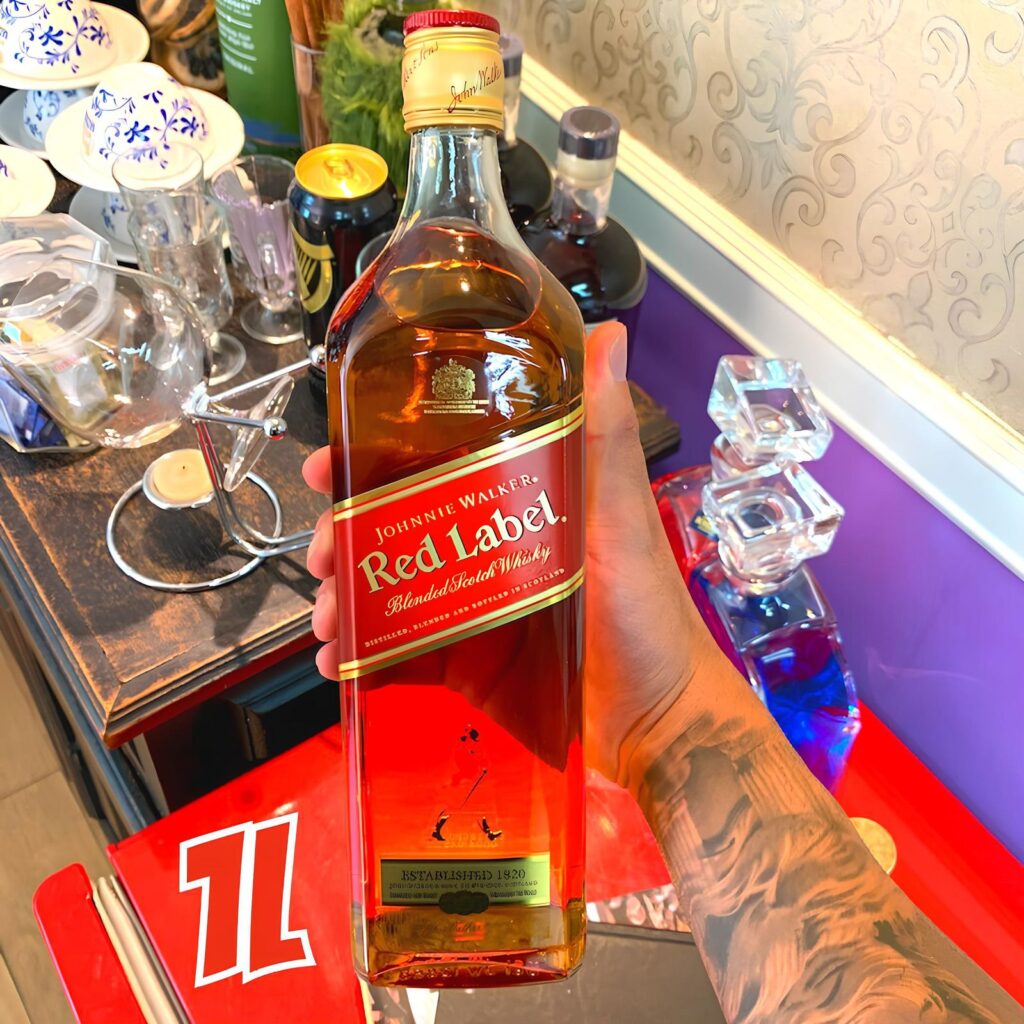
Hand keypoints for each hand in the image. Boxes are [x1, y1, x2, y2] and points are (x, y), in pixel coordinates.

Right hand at [302, 321, 720, 784]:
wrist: (657, 722)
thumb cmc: (648, 614)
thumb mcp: (622, 518)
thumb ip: (606, 434)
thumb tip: (608, 333)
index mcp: (515, 498)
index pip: (431, 462)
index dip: (371, 458)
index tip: (328, 465)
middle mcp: (484, 545)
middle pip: (392, 526)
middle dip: (344, 536)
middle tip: (324, 556)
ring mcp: (469, 604)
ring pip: (386, 587)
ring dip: (345, 597)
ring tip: (329, 619)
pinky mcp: (463, 659)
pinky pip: (399, 649)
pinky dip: (361, 653)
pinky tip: (335, 660)